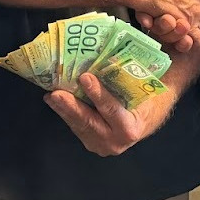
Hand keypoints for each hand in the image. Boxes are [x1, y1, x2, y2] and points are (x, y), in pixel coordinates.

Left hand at [45, 73, 167, 156]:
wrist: (146, 121)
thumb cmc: (148, 100)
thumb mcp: (145, 90)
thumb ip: (132, 77)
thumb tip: (114, 54)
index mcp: (131, 128)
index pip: (112, 111)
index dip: (98, 95)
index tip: (85, 77)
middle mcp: (116, 142)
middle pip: (89, 123)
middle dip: (70, 107)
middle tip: (56, 93)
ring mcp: (101, 145)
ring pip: (79, 126)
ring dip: (63, 110)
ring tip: (50, 95)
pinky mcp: (91, 142)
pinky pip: (77, 127)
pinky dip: (66, 113)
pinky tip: (55, 101)